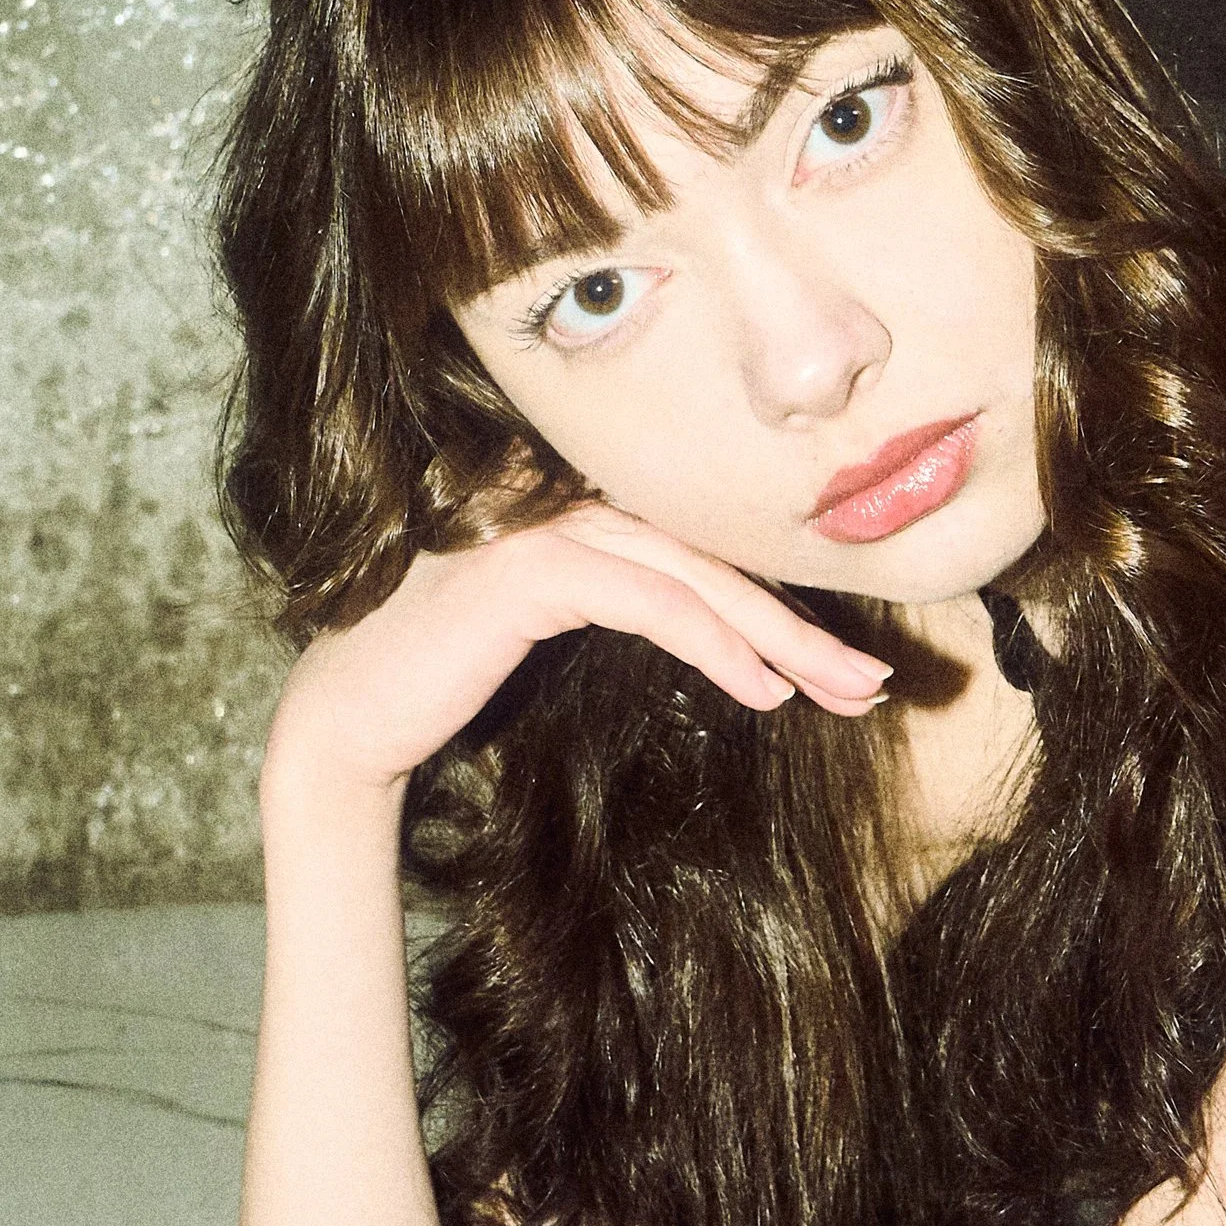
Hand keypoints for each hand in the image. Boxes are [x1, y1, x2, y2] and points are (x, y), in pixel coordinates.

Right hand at [267, 500, 892, 794]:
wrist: (347, 724)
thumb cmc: (443, 686)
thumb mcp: (551, 641)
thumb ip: (624, 611)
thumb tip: (730, 640)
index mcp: (577, 514)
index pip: (701, 553)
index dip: (780, 607)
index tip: (846, 667)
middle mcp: (566, 502)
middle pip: (715, 562)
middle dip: (805, 627)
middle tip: (878, 681)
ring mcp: (546, 528)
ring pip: (698, 580)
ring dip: (784, 641)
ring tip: (848, 691)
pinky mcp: (532, 572)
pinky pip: (652, 604)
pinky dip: (717, 645)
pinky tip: (766, 691)